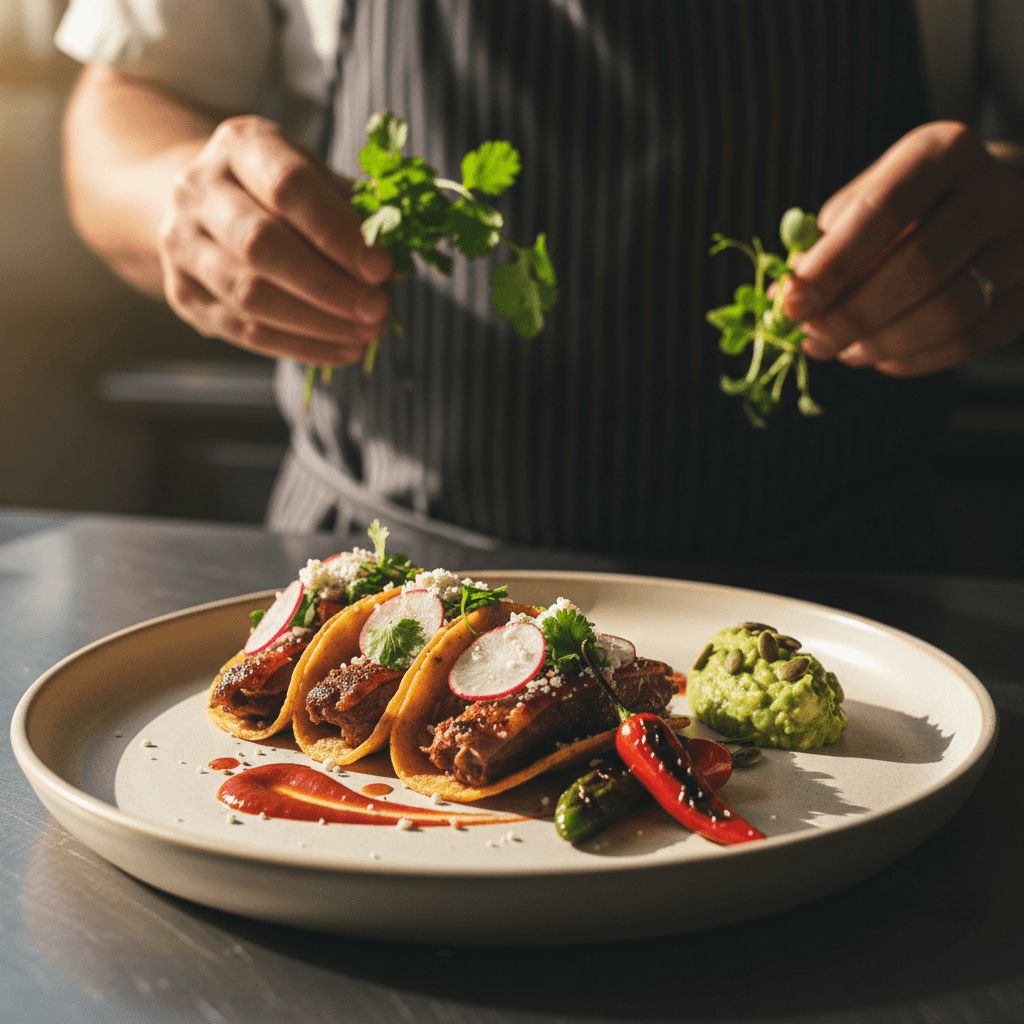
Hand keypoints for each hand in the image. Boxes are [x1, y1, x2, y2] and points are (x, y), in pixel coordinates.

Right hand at [158, 115, 393, 365]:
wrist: (206, 203)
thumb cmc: (281, 192)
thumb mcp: (320, 182)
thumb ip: (358, 215)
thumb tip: (401, 265)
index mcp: (241, 146)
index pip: (289, 187)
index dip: (339, 232)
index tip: (382, 267)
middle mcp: (199, 189)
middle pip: (262, 244)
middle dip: (329, 286)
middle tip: (377, 310)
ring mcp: (183, 243)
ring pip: (249, 295)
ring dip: (317, 323)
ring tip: (366, 333)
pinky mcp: (184, 293)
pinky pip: (244, 330)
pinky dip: (300, 346)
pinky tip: (343, 350)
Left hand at [782, 121, 1023, 375]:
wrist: (998, 199)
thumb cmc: (912, 202)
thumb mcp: (870, 195)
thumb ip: (828, 240)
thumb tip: (787, 295)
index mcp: (944, 150)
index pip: (882, 212)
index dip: (831, 266)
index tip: (791, 304)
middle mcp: (996, 187)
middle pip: (918, 267)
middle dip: (852, 315)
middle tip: (812, 339)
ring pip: (949, 310)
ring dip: (881, 342)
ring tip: (841, 350)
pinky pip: (971, 340)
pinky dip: (913, 359)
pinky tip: (879, 357)